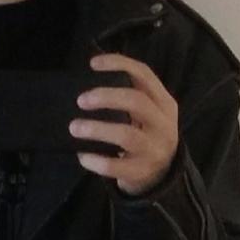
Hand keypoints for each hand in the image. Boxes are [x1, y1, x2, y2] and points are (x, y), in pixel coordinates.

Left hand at [69, 53, 179, 195]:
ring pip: (126, 134)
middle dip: (106, 97)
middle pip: (136, 101)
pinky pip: (115, 165)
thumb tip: (91, 82)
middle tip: (81, 100)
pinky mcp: (140, 172)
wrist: (161, 175)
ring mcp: (153, 150)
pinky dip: (95, 160)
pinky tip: (82, 155)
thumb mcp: (149, 113)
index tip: (93, 64)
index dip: (119, 64)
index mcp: (164, 103)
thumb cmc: (146, 136)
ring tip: (74, 127)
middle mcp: (163, 124)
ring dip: (97, 129)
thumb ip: (131, 96)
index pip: (144, 74)